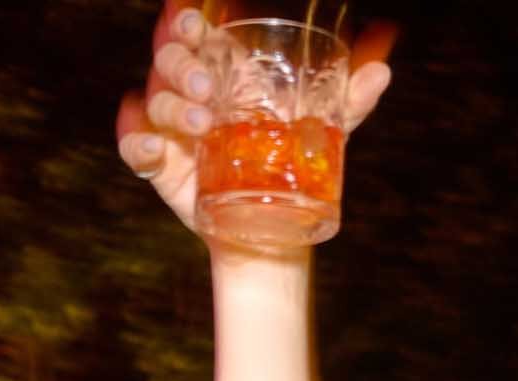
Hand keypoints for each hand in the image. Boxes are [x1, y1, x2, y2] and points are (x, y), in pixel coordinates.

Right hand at [114, 5, 393, 240]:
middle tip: (207, 84)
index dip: (187, 19)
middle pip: (168, 58)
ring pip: (153, 98)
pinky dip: (137, 142)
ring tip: (202, 125)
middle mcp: (190, 88)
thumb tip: (384, 66)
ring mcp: (171, 124)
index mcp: (224, 66)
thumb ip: (352, 97)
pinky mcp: (157, 161)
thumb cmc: (292, 157)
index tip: (199, 23)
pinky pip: (132, 145)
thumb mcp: (328, 128)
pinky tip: (155, 149)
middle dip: (180, 63)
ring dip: (172, 106)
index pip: (195, 30)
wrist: (272, 223)